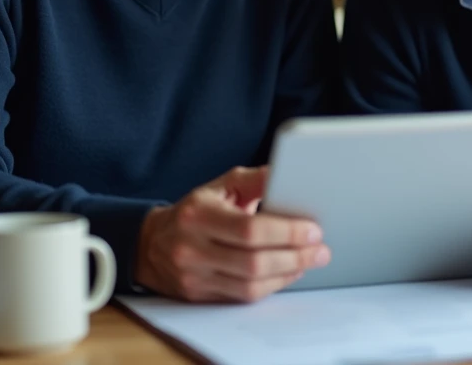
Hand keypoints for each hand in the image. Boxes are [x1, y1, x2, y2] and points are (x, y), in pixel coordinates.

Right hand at [134, 166, 330, 302]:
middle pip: (253, 262)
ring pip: (250, 286)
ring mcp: (193, 277)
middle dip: (295, 256)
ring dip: (287, 274)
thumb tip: (286, 173)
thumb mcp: (220, 186)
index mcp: (198, 215)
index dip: (286, 232)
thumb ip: (254, 179)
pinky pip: (242, 297)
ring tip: (309, 261)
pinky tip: (287, 273)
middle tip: (320, 250)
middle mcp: (192, 249)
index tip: (312, 230)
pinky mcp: (199, 296)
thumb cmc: (195, 211)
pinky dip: (271, 287)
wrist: (151, 244)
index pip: (249, 230)